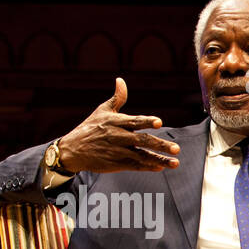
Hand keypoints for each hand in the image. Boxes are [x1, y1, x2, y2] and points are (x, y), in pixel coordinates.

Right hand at [56, 78, 180, 173]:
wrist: (71, 150)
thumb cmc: (89, 128)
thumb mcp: (101, 111)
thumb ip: (117, 99)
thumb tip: (121, 81)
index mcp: (115, 122)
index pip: (135, 121)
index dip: (147, 121)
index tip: (159, 122)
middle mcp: (118, 136)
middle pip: (142, 140)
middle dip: (160, 145)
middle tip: (177, 148)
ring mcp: (118, 151)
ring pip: (142, 156)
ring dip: (160, 159)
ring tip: (175, 163)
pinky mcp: (117, 164)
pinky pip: (135, 166)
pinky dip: (148, 167)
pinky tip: (160, 167)